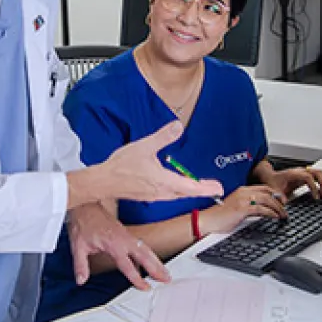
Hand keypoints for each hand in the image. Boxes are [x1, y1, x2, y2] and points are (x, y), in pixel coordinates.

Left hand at [67, 203, 169, 289]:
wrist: (84, 206)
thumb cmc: (82, 224)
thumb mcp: (77, 246)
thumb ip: (80, 265)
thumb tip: (81, 280)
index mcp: (113, 243)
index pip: (128, 264)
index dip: (137, 277)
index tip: (145, 287)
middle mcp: (123, 239)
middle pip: (144, 255)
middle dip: (156, 267)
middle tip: (167, 279)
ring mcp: (126, 235)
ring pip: (146, 249)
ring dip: (156, 261)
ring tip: (165, 273)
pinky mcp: (126, 233)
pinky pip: (141, 244)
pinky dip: (149, 254)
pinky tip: (150, 262)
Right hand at [98, 120, 223, 201]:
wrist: (103, 181)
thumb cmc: (121, 167)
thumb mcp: (144, 146)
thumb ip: (163, 137)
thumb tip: (178, 126)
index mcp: (163, 181)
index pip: (191, 186)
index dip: (206, 188)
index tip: (218, 188)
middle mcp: (161, 191)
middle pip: (187, 193)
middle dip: (201, 190)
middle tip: (214, 188)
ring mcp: (154, 195)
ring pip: (177, 195)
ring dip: (189, 191)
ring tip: (198, 187)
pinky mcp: (147, 195)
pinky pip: (168, 195)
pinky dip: (177, 191)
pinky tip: (175, 187)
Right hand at [201, 185, 287, 233]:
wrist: (208, 220)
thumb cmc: (220, 216)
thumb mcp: (237, 207)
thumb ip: (249, 206)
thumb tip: (262, 211)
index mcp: (242, 190)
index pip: (263, 188)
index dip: (275, 193)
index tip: (282, 200)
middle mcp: (243, 192)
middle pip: (267, 192)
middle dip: (279, 200)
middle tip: (286, 208)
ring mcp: (242, 200)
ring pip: (267, 200)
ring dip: (278, 207)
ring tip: (283, 214)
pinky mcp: (242, 209)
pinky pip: (261, 209)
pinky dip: (271, 213)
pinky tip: (275, 217)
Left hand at [265, 166, 321, 198]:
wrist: (270, 176)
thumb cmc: (273, 181)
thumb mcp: (274, 190)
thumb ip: (279, 196)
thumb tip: (284, 203)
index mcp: (293, 173)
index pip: (308, 177)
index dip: (314, 187)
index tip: (316, 197)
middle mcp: (300, 171)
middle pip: (317, 172)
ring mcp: (304, 173)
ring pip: (320, 173)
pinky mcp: (306, 176)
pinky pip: (318, 177)